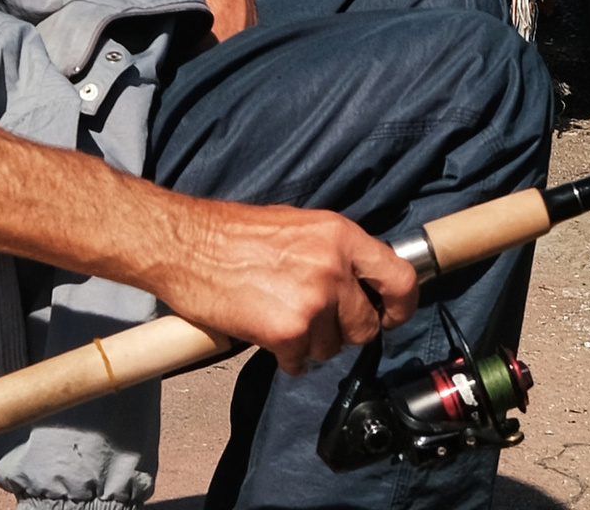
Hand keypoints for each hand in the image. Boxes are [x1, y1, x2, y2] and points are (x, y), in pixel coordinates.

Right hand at [147, 198, 418, 374]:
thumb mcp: (299, 226)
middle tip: (316, 320)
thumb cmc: (235, 233)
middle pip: (366, 325)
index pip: (400, 278)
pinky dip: (287, 356)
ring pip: (333, 347)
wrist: (189, 245)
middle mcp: (333, 267)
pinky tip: (267, 333)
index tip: (390, 316)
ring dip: (311, 343)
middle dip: (344, 331)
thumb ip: (334, 252)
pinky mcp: (288, 332)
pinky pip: (302, 362)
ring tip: (281, 317)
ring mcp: (313, 302)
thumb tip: (361, 280)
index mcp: (340, 235)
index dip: (401, 306)